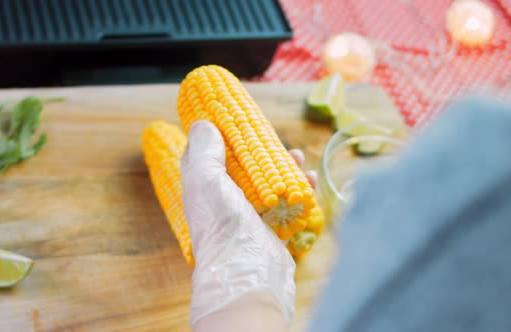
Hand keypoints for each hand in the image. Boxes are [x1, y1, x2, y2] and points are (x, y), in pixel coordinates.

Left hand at [180, 120, 315, 330]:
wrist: (246, 272)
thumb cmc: (221, 223)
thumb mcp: (205, 178)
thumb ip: (204, 151)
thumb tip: (202, 124)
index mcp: (203, 187)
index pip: (206, 155)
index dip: (218, 136)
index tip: (234, 119)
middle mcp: (222, 200)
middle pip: (241, 166)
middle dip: (260, 149)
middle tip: (276, 140)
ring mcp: (246, 215)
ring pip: (266, 182)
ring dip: (284, 168)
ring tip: (299, 159)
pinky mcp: (269, 228)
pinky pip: (284, 203)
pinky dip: (297, 190)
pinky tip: (308, 182)